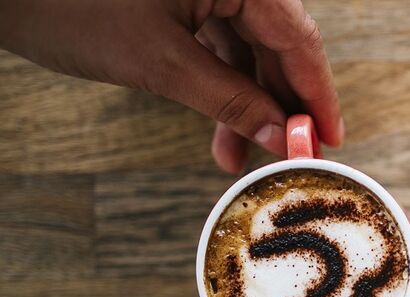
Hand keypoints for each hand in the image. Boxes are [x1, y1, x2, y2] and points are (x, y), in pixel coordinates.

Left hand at [0, 0, 341, 172]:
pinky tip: (221, 127)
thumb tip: (283, 138)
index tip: (330, 138)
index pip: (297, 36)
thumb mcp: (161, 62)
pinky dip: (222, 86)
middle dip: (279, 106)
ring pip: (248, 48)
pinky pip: (219, 43)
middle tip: (288, 155)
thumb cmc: (66, 4)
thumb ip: (232, 100)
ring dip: (247, 103)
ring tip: (237, 155)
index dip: (317, 93)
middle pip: (277, 43)